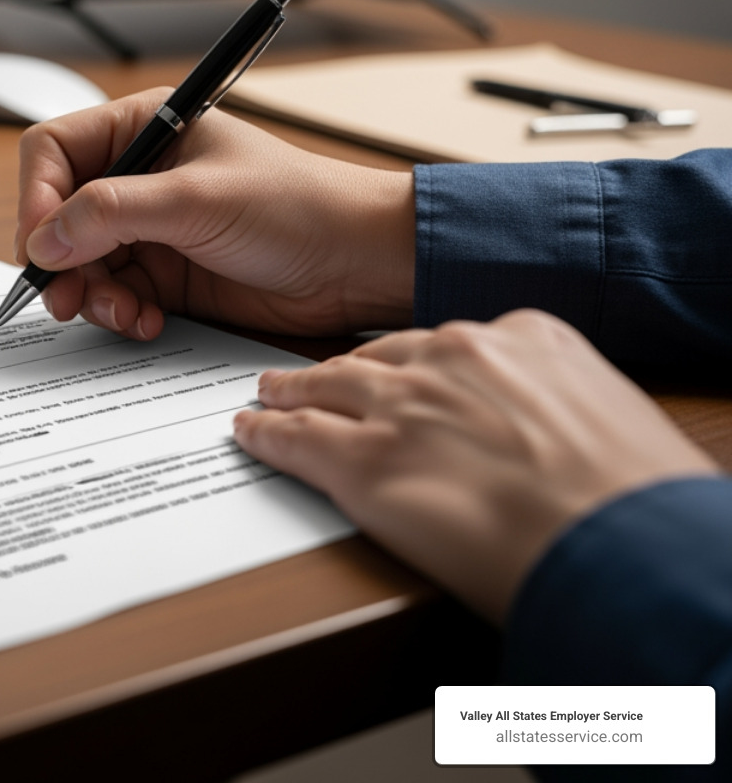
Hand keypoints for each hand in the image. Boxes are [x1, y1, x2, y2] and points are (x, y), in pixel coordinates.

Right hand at [16, 89, 415, 339]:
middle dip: (60, 259)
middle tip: (68, 298)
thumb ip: (112, 213)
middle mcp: (138, 174)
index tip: (40, 245)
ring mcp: (148, 227)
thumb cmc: (297, 206)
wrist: (356, 264)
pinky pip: (111, 294)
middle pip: (56, 214)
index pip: (53, 152)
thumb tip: (44, 239)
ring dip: (91, 294)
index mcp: (143, 127)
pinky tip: (147, 320)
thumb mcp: (197, 200)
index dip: (36, 197)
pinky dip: (118, 312)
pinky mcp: (163, 274)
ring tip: (124, 312)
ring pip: (78, 262)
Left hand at [232, 310, 721, 621]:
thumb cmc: (632, 499)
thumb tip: (550, 440)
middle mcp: (454, 358)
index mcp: (525, 338)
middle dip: (345, 370)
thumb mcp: (614, 421)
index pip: (451, 345)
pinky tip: (250, 433)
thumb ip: (560, 412)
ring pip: (326, 387)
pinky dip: (267, 435)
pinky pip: (297, 439)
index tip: (408, 373)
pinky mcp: (363, 462)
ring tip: (270, 395)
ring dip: (293, 392)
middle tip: (315, 377)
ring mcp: (402, 406)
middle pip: (377, 357)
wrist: (619, 543)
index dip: (421, 365)